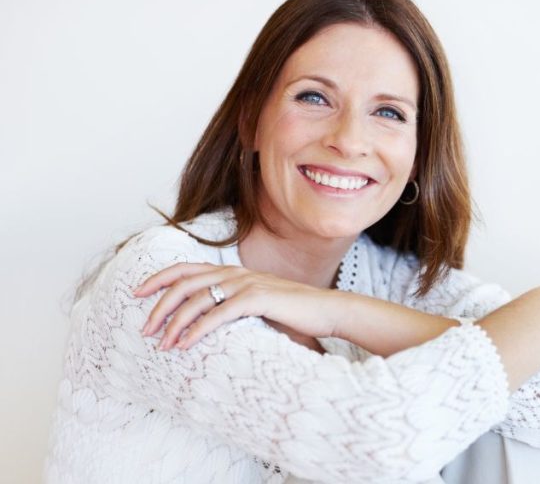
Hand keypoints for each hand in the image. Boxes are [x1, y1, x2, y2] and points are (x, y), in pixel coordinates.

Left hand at [134, 262, 346, 350]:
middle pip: (185, 283)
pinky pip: (219, 314)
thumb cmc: (296, 314)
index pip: (187, 268)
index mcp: (235, 272)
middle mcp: (237, 273)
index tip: (137, 293)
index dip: (159, 278)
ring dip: (174, 323)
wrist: (328, 311)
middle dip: (159, 306)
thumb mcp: (260, 307)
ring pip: (198, 299)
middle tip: (144, 330)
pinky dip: (198, 329)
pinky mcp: (258, 299)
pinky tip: (185, 344)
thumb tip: (209, 324)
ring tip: (162, 344)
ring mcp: (247, 284)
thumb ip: (236, 307)